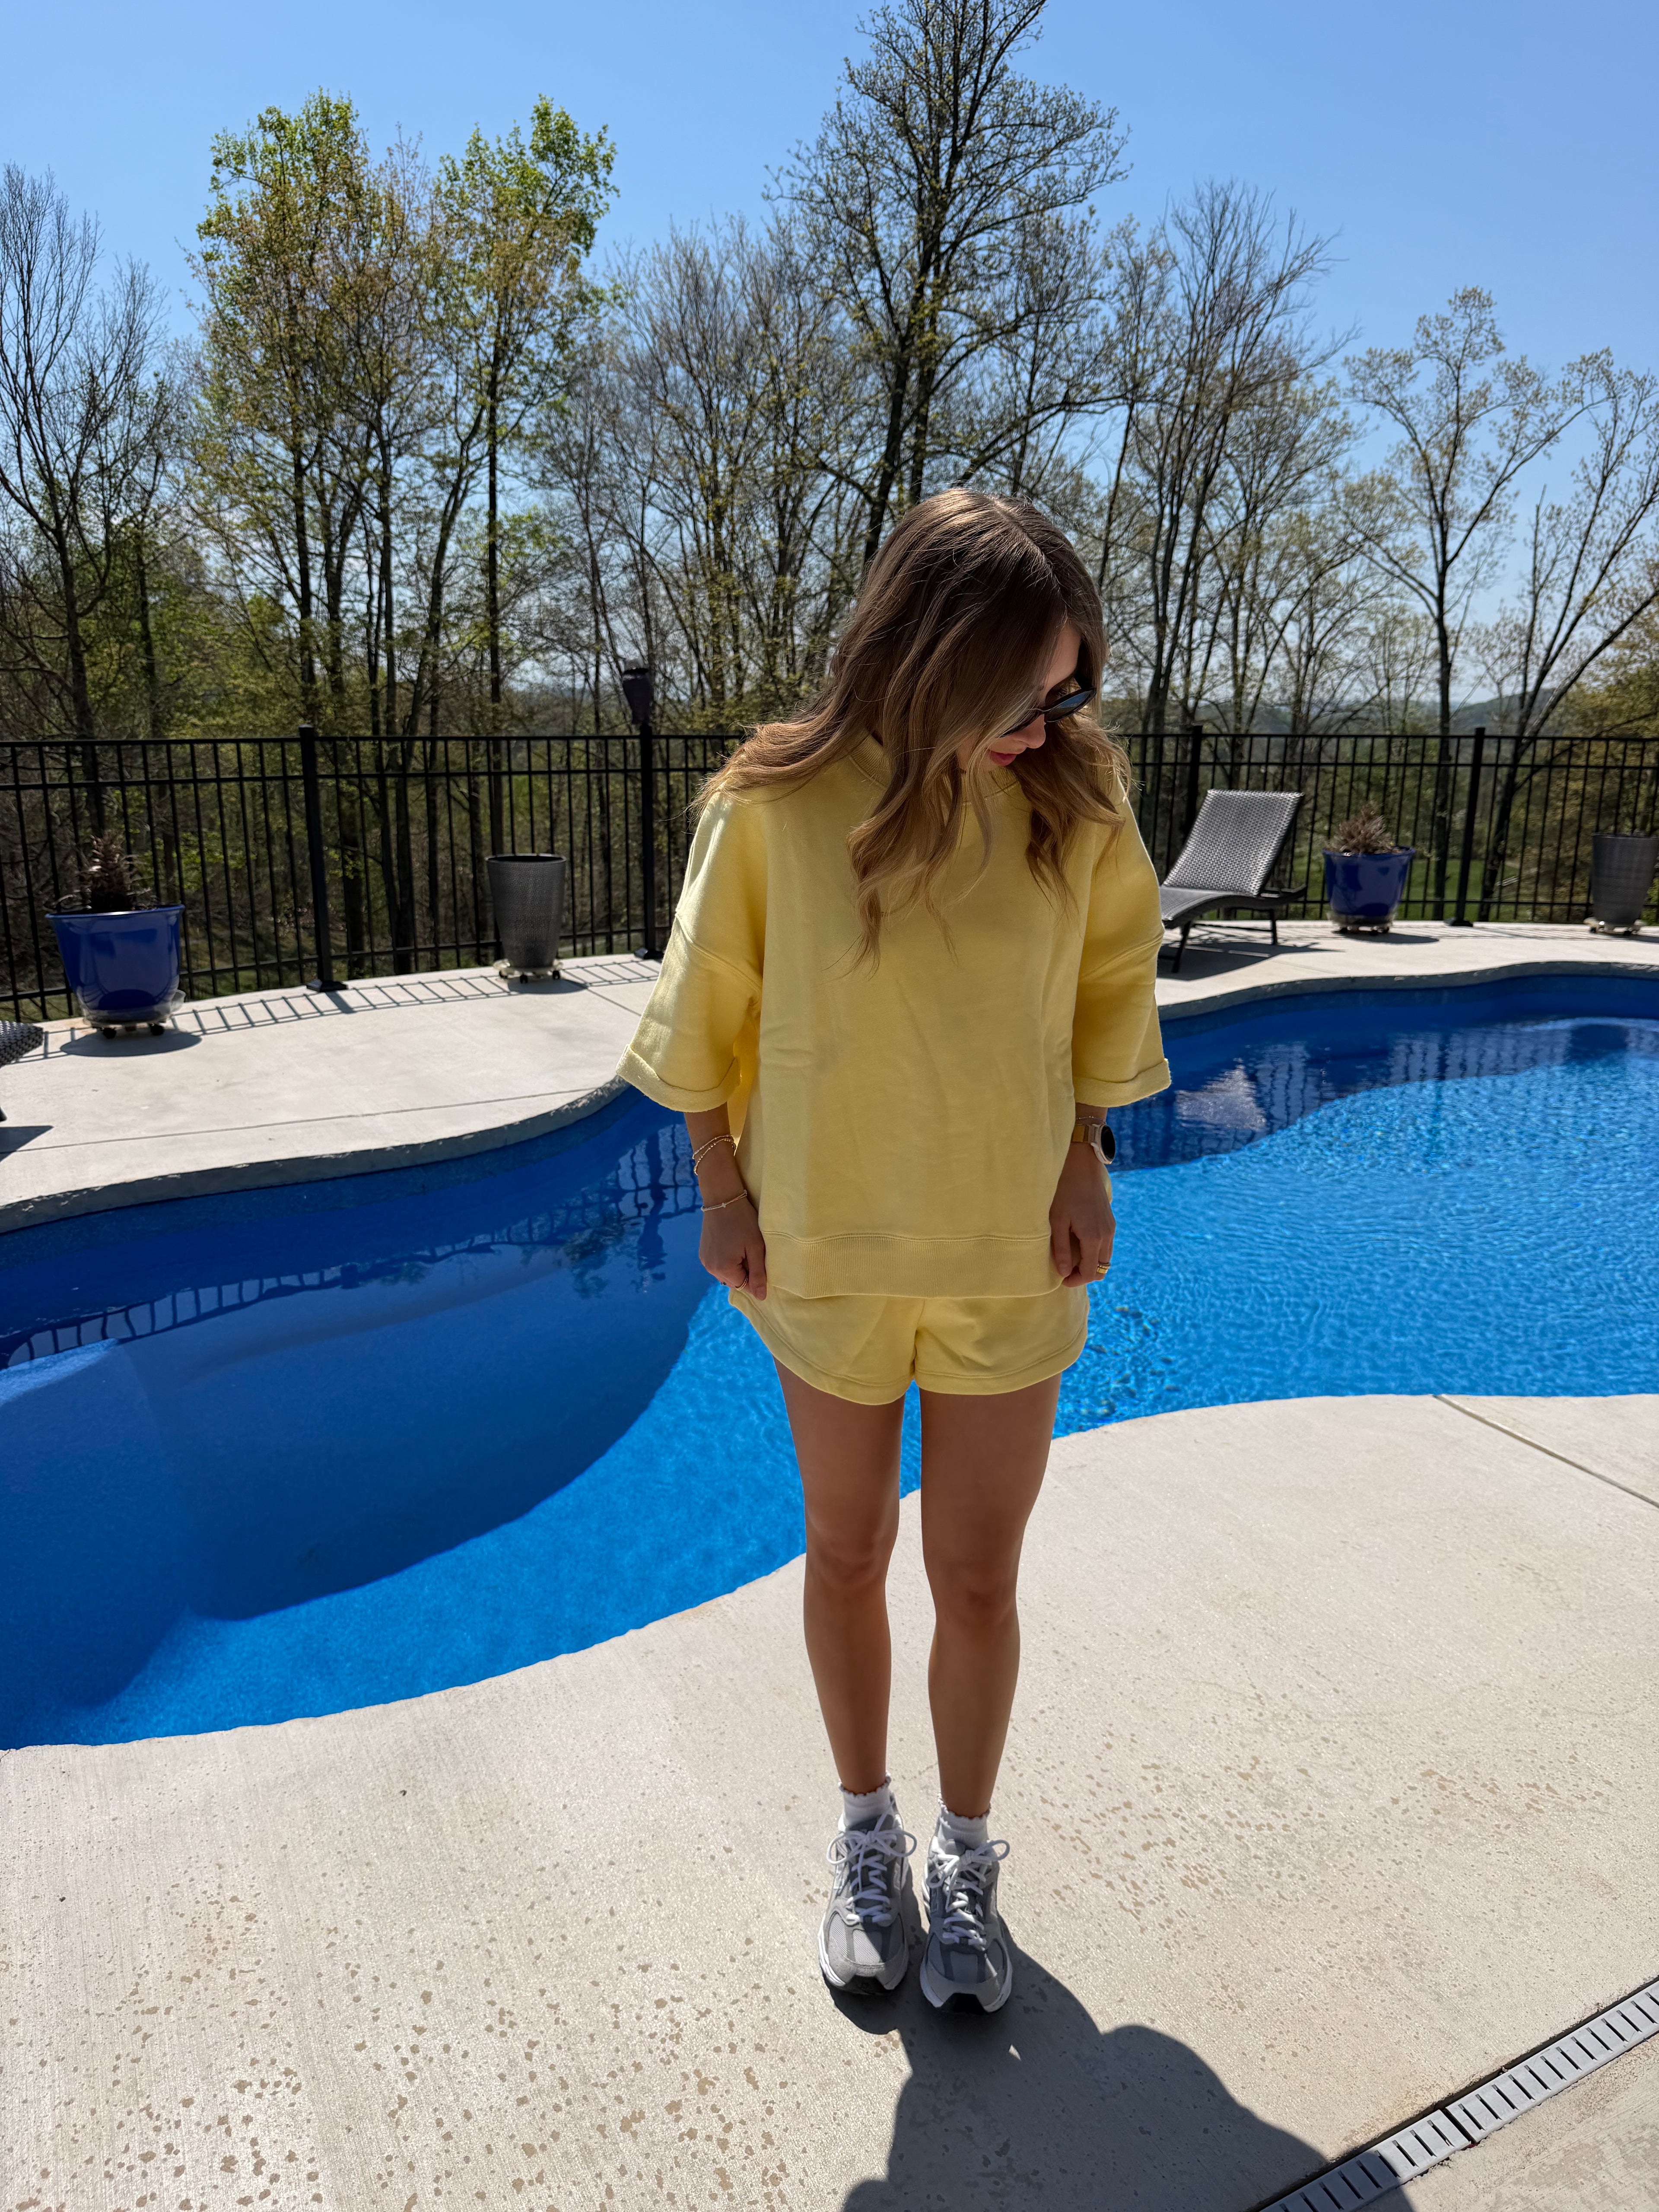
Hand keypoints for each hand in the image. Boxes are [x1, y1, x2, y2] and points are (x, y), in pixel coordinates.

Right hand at [699, 1189, 768, 1299]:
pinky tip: (732, 1243)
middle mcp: (710, 1268)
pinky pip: (718, 1264)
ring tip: (741, 1245)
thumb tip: (761, 1298)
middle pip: (735, 1280)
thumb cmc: (743, 1221)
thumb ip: (759, 1274)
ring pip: (727, 1273)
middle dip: (746, 1270)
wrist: (722, 1198)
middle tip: (751, 1248)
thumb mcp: (756, 1247)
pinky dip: (727, 1259)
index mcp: (724, 1269)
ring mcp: (705, 1260)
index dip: (756, 1275)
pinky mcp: (703, 1252)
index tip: (759, 1257)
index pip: (745, 1286)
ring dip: (737, 1265)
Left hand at [1049, 1140, 1114, 1286]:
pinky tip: (1078, 1242)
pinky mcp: (1110, 1220)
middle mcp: (1106, 1235)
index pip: (1090, 1272)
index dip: (1075, 1281)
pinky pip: (1106, 1244)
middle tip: (1065, 1271)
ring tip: (1070, 1258)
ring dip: (1090, 1263)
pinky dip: (1095, 1251)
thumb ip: (1061, 1249)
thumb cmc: (1064, 1190)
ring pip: (1105, 1258)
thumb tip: (1063, 1273)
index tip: (1061, 1280)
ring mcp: (1110, 1227)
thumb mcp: (1057, 1221)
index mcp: (1093, 1238)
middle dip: (1084, 1274)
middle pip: (1101, 1269)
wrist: (1082, 1165)